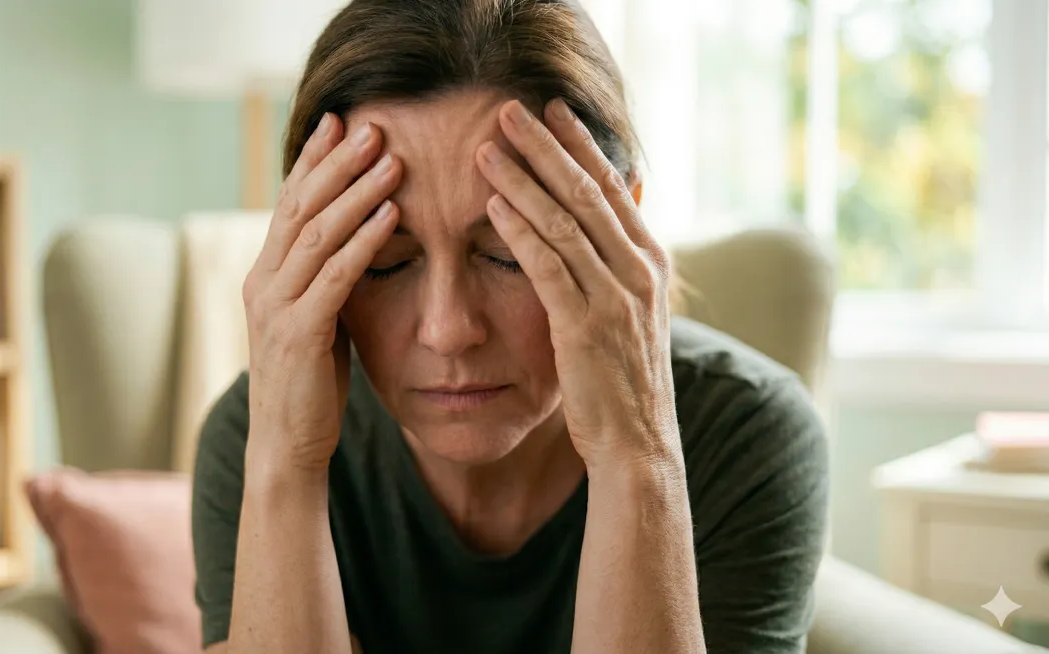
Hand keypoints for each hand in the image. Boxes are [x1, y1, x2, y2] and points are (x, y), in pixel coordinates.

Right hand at [243, 114, 402, 470]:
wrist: (287, 447)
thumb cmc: (309, 385)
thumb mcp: (316, 321)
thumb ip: (326, 281)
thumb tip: (357, 241)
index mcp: (265, 276)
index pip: (289, 204)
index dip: (313, 161)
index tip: (339, 122)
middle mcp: (262, 282)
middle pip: (299, 207)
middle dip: (336, 164)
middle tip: (371, 126)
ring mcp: (276, 308)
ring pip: (317, 233)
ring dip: (356, 193)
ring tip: (390, 160)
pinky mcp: (298, 334)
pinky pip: (335, 276)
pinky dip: (364, 242)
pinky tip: (392, 216)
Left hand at [475, 98, 679, 471]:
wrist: (638, 445)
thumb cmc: (625, 380)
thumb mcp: (632, 314)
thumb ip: (617, 265)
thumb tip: (603, 223)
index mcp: (650, 261)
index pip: (612, 187)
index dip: (579, 145)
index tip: (550, 109)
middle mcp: (638, 270)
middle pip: (586, 191)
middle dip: (545, 146)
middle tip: (508, 108)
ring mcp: (615, 298)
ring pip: (564, 221)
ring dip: (521, 179)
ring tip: (487, 147)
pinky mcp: (584, 327)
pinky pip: (547, 266)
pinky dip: (518, 231)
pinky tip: (491, 205)